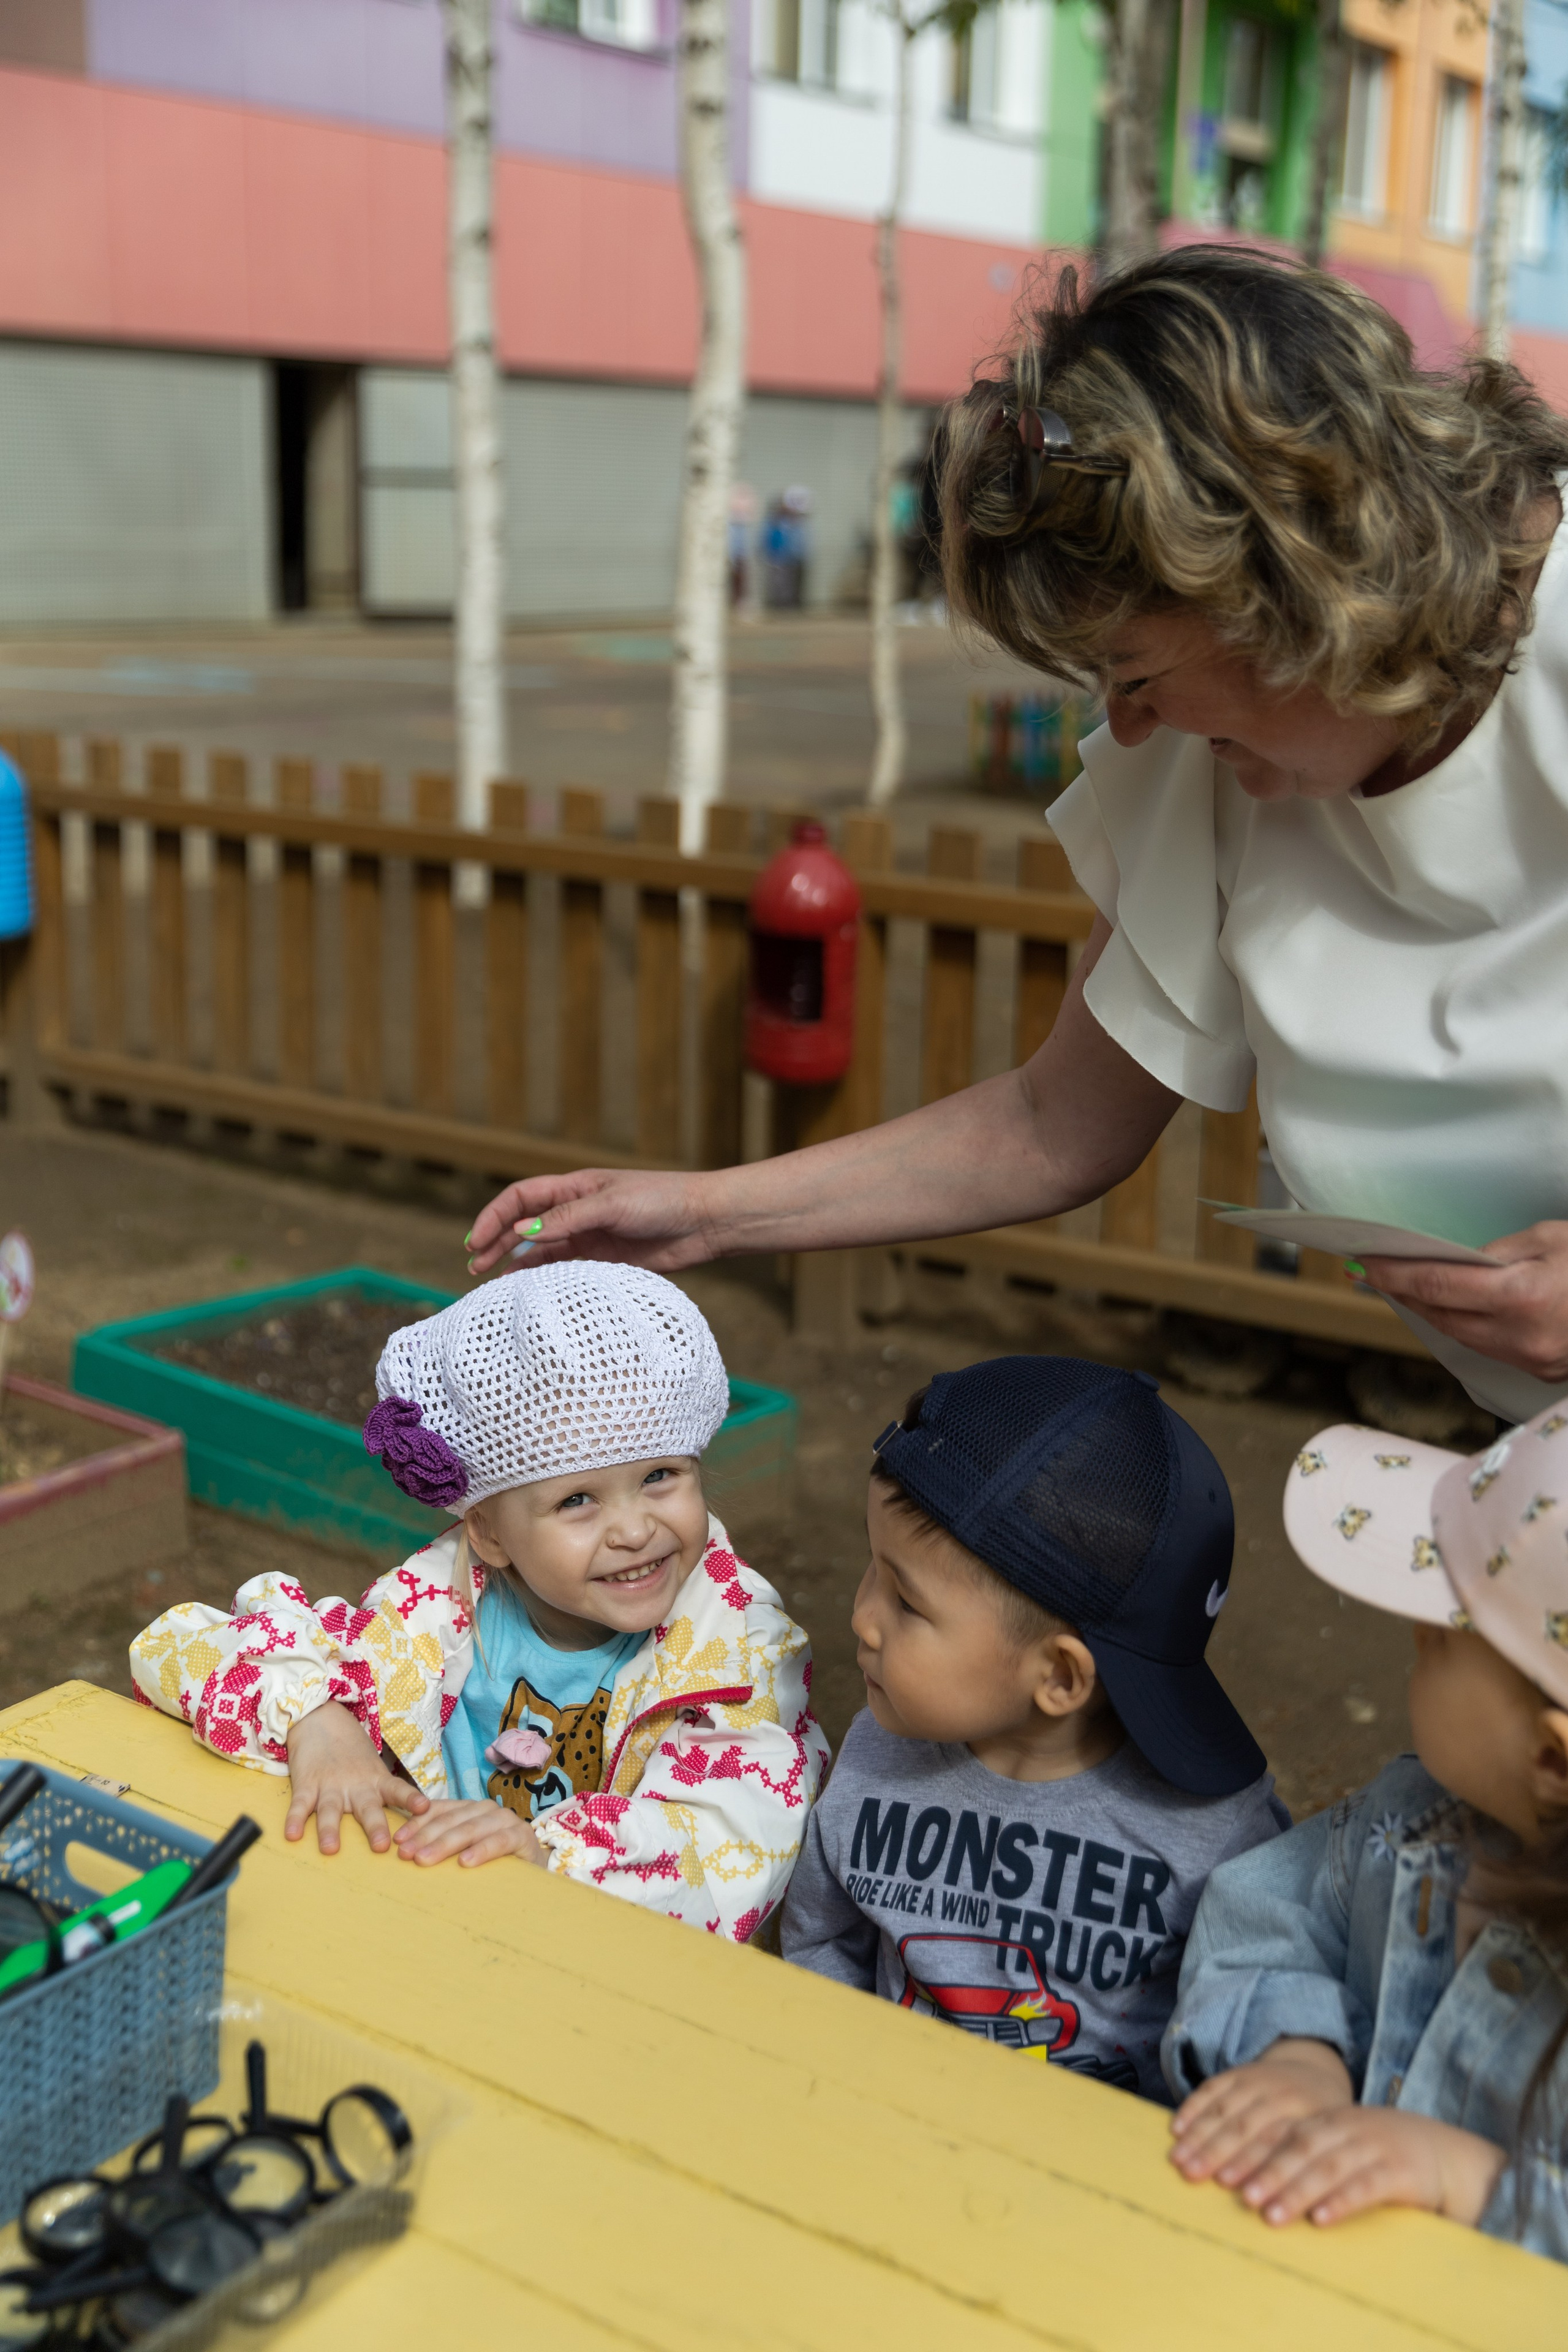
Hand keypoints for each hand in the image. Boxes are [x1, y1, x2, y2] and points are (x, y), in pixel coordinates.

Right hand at [284, 1702, 427, 1854]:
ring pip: (330, 1810)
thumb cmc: (350, 1750)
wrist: (320, 1718)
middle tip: (381, 1846)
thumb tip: (407, 1820)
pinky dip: (295, 1819)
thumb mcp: (372, 1767)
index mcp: (375, 1780)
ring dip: (330, 1830)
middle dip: (374, 1826)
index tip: (424, 1808)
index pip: (397, 1790)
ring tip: (330, 1849)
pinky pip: (300, 1804)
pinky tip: (292, 1834)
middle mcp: (355, 1785)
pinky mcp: (306, 1784)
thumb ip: (381, 1791)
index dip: (410, 1799)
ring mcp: (330, 1785)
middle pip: (367, 1807)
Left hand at [392, 1797, 546, 1868]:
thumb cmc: (492, 1863)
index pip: (438, 1811)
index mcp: (469, 1809)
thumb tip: (405, 1852)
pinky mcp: (522, 1836)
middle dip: (424, 1837)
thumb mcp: (464, 1851)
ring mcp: (505, 1820)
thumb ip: (442, 1846)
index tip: (396, 1842)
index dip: (416, 1824)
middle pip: (450, 1821)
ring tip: (424, 1859)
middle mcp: (485, 1809)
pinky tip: (465, 1862)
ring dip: (445, 1844)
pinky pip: (499, 1841)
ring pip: (470, 1829)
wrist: (533, 1871)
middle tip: (405, 1855)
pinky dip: (481, 1850)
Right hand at [466, 1170, 715, 1276]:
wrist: (704, 1221)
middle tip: (474, 1264)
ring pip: (539, 1249)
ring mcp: (589, 1236)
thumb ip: (567, 1219)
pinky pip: (564, 1269)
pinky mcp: (604, 1260)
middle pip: (523, 1224)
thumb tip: (522, 1232)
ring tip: (490, 1281)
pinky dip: (542, 1278)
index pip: (521, 1198)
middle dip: (495, 1240)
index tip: (477, 1240)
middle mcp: (576, 1211)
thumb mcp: (612, 1204)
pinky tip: (526, 1290)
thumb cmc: (662, 1200)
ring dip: (514, 1262)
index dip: (495, 1216)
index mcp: (574, 1187)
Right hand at [1170, 2040, 1353, 2187]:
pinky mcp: (1237, 2072)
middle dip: (1217, 2152)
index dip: (1257, 2168)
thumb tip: (1309, 2215)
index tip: (1239, 2193)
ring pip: (1223, 2108)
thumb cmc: (1322, 2126)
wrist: (1314, 2071)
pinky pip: (1211, 2088)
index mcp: (1309, 2117)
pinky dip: (1192, 2108)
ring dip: (1198, 2134)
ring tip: (1179, 2159)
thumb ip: (1315, 2172)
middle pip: (1244, 2126)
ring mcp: (1257, 2080)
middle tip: (1193, 2176)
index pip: (1278, 2144)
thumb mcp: (1331, 2145)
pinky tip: (1176, 2128)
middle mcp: (1281, 2094)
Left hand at [1211, 2105, 1507, 2229]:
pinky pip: (1366, 2187)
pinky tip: (1321, 2220)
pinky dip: (1341, 2202)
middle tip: (1241, 2197)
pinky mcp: (1400, 2172)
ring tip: (1271, 2216)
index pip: (1283, 2133)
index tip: (1222, 2177)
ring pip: (1329, 2168)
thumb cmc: (1382, 2154)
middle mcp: (1347, 2128)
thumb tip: (1249, 2180)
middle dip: (1268, 2172)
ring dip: (1298, 2192)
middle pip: (1300, 2148)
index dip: (1252, 2153)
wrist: (1445, 2154)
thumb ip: (1306, 2154)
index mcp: (1329, 2119)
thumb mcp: (1342, 2144)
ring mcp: (1374, 2147)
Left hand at [1361, 1221, 1567, 1384]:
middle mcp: (1523, 1338)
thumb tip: (1456, 1264)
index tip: (1366, 1263)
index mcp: (1523, 1297)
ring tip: (1405, 1288)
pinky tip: (1453, 1309)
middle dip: (1405, 1294)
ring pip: (1461, 1336)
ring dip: (1431, 1313)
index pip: (1436, 1287)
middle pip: (1441, 1317)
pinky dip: (1465, 1326)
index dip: (1395, 1275)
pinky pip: (1489, 1347)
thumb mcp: (1553, 1238)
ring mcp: (1533, 1360)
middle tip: (1375, 1273)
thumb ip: (1498, 1253)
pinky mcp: (1542, 1371)